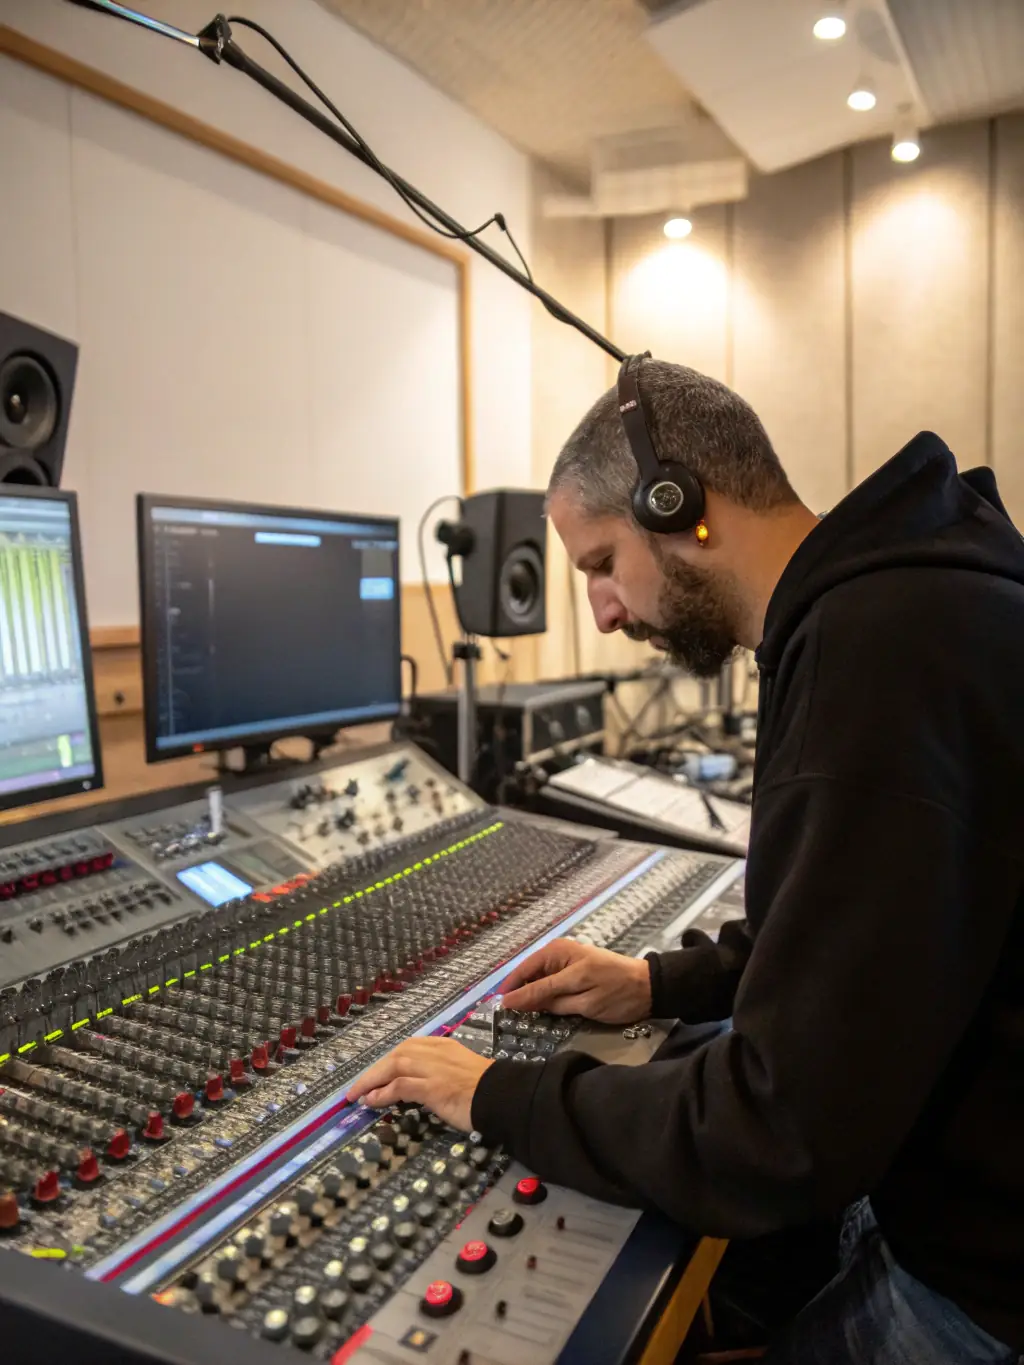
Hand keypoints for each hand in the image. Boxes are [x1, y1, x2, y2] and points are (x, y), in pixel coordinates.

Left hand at [346, 1037, 492, 1131]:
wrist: (503, 1097)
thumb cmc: (485, 1090)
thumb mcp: (459, 1073)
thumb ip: (438, 1074)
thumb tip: (417, 1088)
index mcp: (443, 1046)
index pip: (407, 1048)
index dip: (386, 1062)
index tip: (373, 1075)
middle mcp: (436, 1052)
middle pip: (396, 1055)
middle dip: (373, 1072)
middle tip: (356, 1088)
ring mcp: (434, 1068)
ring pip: (393, 1066)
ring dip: (372, 1081)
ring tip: (357, 1096)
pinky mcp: (433, 1086)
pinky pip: (400, 1086)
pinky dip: (383, 1093)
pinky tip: (373, 1102)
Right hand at [499, 938, 650, 1023]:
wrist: (649, 988)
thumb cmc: (617, 992)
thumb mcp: (581, 998)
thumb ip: (546, 998)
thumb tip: (513, 1002)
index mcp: (557, 954)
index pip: (523, 974)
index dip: (510, 994)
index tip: (497, 1014)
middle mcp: (556, 953)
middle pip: (527, 976)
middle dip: (518, 996)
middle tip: (508, 1020)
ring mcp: (564, 962)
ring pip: (537, 982)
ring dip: (531, 998)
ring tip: (521, 1018)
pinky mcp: (571, 972)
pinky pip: (549, 984)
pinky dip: (544, 997)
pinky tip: (542, 1011)